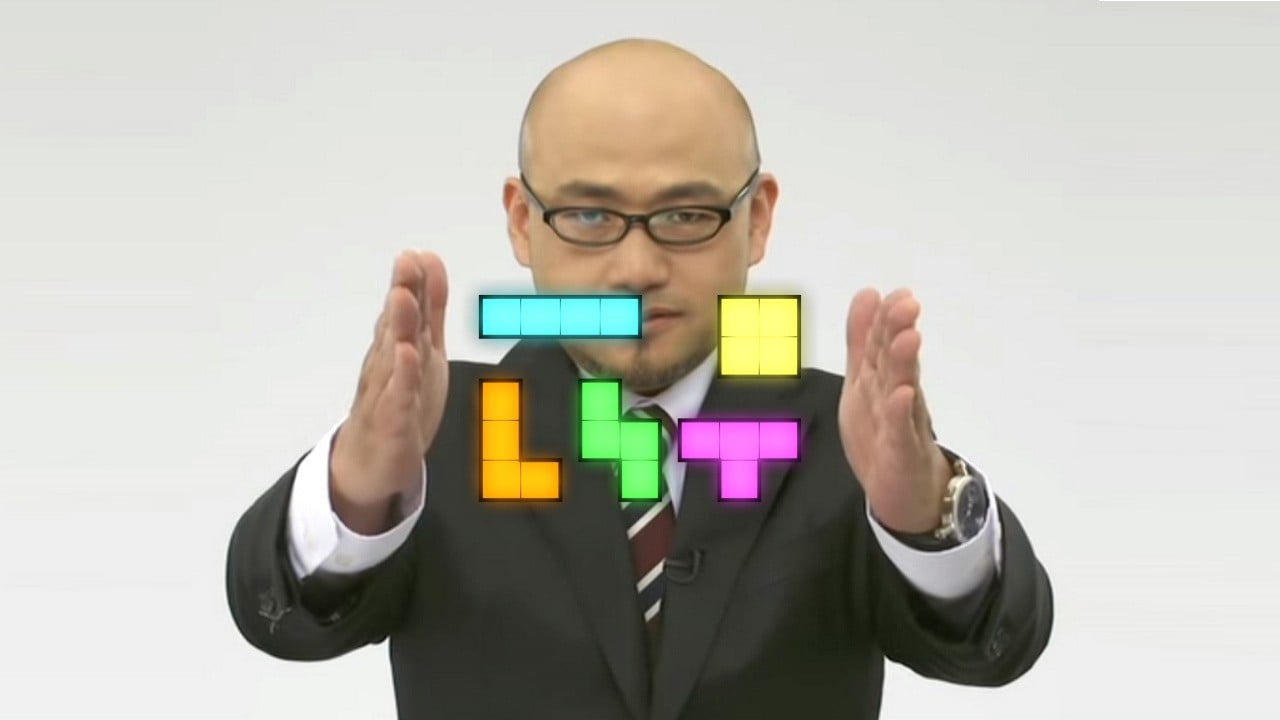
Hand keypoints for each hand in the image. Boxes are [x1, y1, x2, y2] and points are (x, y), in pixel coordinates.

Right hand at [329, 251, 448, 533]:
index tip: (417, 254)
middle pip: (396, 325)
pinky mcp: (390, 422)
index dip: (413, 282)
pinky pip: (396, 396)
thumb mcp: (423, 349)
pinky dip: (401, 376)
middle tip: (405, 264)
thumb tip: (430, 261)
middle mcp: (386, 364)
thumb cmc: (398, 401)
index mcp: (397, 346)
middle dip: (401, 293)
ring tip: (403, 298)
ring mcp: (386, 392)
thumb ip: (430, 308)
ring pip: (392, 355)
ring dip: (398, 326)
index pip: (407, 309)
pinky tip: (406, 356)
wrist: (371, 463)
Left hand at [838, 288, 950, 533]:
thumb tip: (868, 293)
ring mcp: (903, 424)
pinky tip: (903, 395)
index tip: (897, 292)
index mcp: (883, 379)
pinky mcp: (902, 453)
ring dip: (904, 363)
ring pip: (902, 389)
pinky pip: (901, 431)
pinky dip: (901, 413)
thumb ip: (864, 341)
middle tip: (907, 303)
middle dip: (898, 331)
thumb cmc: (885, 432)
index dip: (886, 318)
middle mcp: (897, 396)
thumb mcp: (865, 382)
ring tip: (908, 337)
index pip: (883, 344)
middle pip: (895, 360)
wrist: (906, 493)